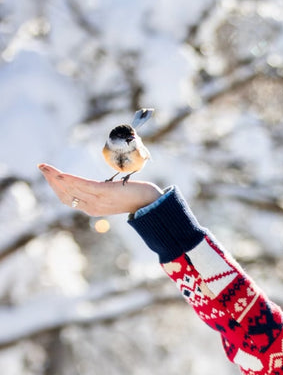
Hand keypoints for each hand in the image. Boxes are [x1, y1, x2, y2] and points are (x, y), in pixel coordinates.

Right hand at [38, 164, 162, 216]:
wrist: (150, 201)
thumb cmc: (132, 196)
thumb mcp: (111, 195)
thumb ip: (99, 193)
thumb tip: (90, 186)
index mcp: (91, 208)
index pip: (66, 199)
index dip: (54, 187)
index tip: (47, 174)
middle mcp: (92, 207)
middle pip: (65, 194)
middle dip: (51, 180)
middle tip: (41, 167)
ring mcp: (98, 201)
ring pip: (71, 190)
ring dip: (56, 177)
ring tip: (46, 167)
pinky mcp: (105, 193)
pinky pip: (84, 186)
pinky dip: (71, 180)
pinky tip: (62, 174)